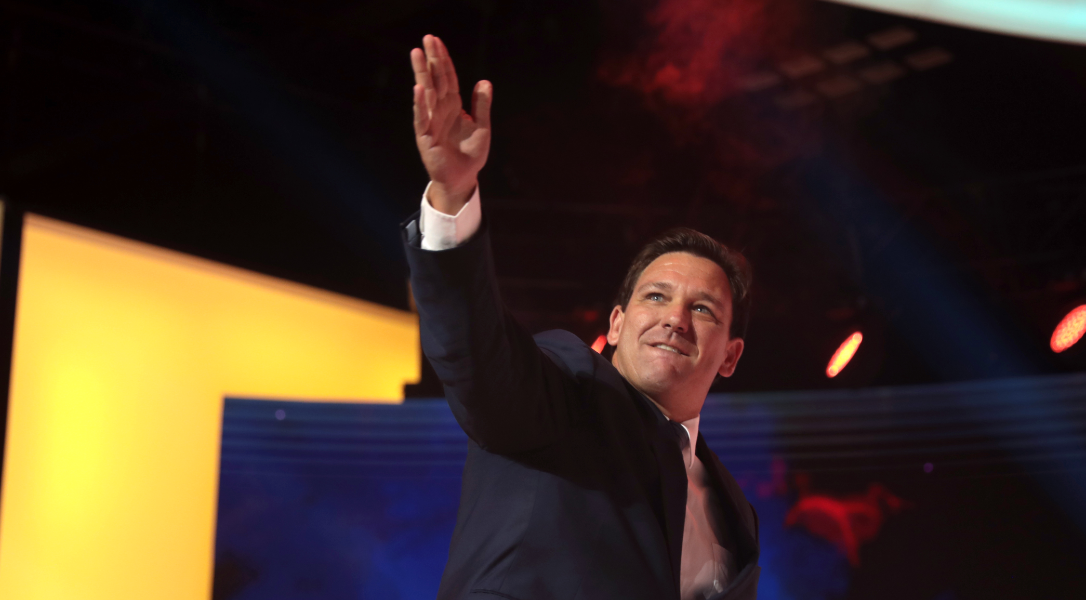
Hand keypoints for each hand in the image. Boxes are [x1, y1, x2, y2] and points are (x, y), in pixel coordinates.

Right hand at [411, 35, 491, 214]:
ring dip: (421, 74)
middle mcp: (439, 110)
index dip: (443, 59)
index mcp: (453, 105)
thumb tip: (484, 81)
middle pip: (434, 79)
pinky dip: (420, 104)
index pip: (447, 77)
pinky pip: (422, 118)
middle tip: (426, 38)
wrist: (463, 178)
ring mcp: (431, 122)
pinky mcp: (425, 137)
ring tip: (417, 54)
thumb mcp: (482, 127)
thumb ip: (481, 105)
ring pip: (426, 93)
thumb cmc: (471, 154)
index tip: (436, 41)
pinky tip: (419, 89)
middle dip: (430, 59)